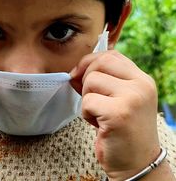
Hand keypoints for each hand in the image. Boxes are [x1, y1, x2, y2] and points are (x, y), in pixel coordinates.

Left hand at [70, 50, 159, 179]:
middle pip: (100, 62)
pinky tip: (98, 124)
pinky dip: (86, 113)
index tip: (81, 75)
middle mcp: (141, 85)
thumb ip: (100, 81)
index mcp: (142, 79)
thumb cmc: (122, 130)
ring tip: (98, 114)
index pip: (111, 55)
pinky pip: (87, 101)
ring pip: (91, 80)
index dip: (90, 62)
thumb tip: (74, 71)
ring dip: (87, 99)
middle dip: (85, 77)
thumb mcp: (117, 99)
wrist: (136, 163)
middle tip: (89, 96)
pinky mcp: (119, 113)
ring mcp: (132, 98)